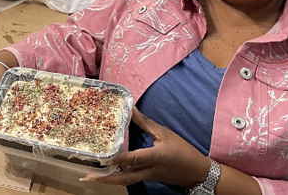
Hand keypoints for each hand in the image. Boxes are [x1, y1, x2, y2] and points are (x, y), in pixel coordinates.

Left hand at [82, 108, 209, 188]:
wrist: (197, 172)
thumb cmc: (183, 151)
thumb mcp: (166, 134)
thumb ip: (146, 123)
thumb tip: (132, 109)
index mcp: (155, 157)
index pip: (134, 159)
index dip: (120, 159)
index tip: (105, 158)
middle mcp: (149, 170)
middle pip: (126, 177)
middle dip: (107, 178)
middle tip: (90, 177)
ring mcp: (148, 176)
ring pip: (127, 179)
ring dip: (111, 178)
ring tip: (94, 175)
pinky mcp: (149, 178)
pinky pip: (132, 177)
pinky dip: (121, 174)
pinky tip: (112, 169)